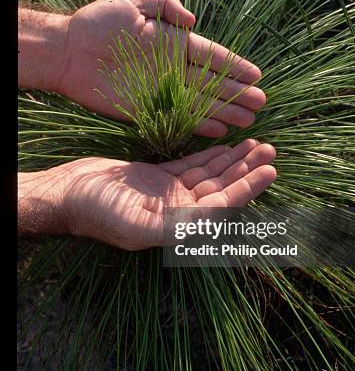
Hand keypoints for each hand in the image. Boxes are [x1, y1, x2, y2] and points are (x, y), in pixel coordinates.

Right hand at [18, 140, 275, 250]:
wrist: (69, 193)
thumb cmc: (98, 212)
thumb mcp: (137, 223)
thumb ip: (177, 226)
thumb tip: (215, 221)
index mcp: (179, 225)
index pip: (223, 204)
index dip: (247, 188)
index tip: (269, 170)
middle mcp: (180, 210)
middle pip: (222, 187)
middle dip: (247, 169)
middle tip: (270, 149)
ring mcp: (171, 193)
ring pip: (211, 174)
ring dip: (233, 160)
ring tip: (256, 143)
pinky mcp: (160, 176)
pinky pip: (193, 165)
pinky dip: (211, 155)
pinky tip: (227, 146)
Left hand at [57, 0, 265, 136]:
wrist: (68, 49)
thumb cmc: (98, 21)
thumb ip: (165, 4)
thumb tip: (193, 19)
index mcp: (173, 41)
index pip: (211, 56)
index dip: (234, 66)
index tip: (256, 75)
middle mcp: (172, 67)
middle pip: (211, 82)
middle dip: (236, 93)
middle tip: (260, 103)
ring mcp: (161, 89)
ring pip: (200, 102)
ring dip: (224, 111)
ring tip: (248, 120)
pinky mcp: (146, 107)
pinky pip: (177, 117)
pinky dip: (197, 125)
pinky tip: (218, 130)